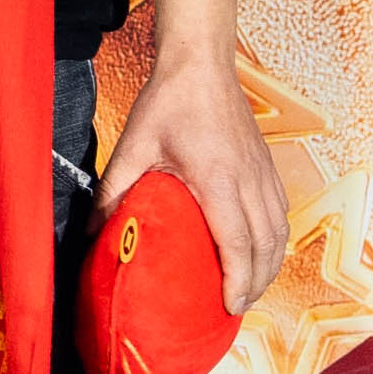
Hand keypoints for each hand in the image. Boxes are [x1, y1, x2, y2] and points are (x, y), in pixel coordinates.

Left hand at [121, 48, 283, 318]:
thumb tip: (92, 230)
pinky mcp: (266, 165)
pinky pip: (280, 212)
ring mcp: (263, 172)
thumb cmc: (168, 102)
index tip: (230, 307)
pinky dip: (274, 240)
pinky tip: (261, 252)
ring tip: (251, 289)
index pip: (237, 242)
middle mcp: (249, 179)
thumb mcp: (133, 147)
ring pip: (279, 231)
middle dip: (256, 283)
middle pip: (266, 245)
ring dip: (269, 265)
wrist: (201, 63)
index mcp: (218, 179)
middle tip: (236, 310)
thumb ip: (113, 190)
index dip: (237, 280)